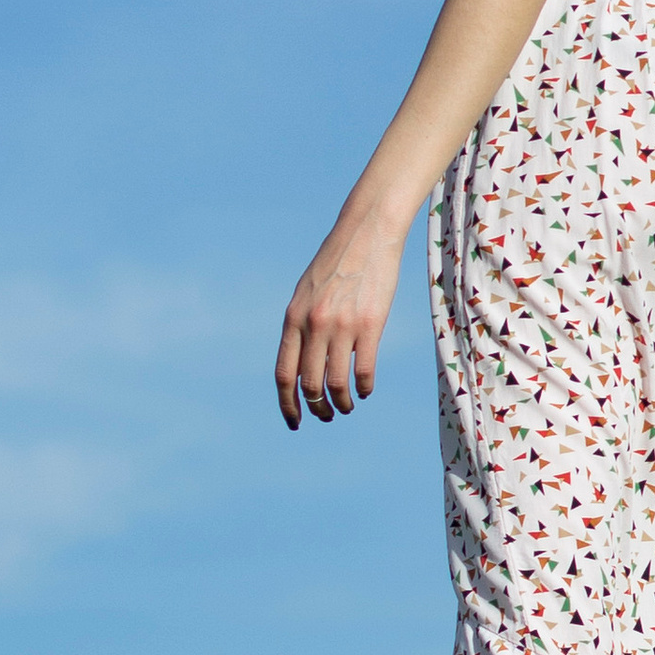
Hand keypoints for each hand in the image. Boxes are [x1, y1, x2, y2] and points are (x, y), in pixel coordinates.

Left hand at [275, 220, 400, 430]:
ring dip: (342, 404)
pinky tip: (365, 391)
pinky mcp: (370, 324)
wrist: (367, 233)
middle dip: (317, 409)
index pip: (284, 374)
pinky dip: (363, 388)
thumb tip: (302, 362)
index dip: (287, 404)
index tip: (295, 422)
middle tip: (328, 417)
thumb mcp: (307, 292)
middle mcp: (313, 325)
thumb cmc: (337, 262)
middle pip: (309, 384)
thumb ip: (301, 326)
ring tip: (348, 408)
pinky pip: (363, 370)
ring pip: (336, 384)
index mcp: (293, 319)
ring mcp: (341, 325)